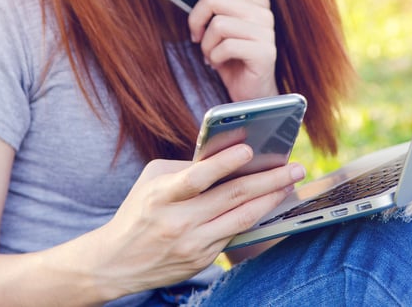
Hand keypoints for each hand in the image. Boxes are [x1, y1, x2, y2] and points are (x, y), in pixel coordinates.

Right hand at [91, 145, 305, 298]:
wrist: (116, 262)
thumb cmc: (139, 210)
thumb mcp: (153, 181)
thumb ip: (187, 168)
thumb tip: (228, 158)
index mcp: (162, 195)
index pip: (197, 178)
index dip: (224, 163)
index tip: (249, 149)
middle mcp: (178, 221)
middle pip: (232, 197)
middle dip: (269, 180)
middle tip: (295, 167)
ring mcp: (192, 243)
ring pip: (241, 218)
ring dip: (271, 199)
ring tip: (290, 183)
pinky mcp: (202, 258)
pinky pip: (235, 234)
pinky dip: (255, 216)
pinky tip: (270, 204)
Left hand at [180, 0, 277, 100]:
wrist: (252, 93)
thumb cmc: (233, 60)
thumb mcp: (222, 28)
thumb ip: (214, 6)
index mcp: (255, 0)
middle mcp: (263, 12)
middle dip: (196, 19)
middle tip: (195, 35)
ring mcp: (266, 32)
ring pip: (218, 24)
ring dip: (206, 44)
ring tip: (211, 54)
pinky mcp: (263, 52)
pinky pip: (225, 47)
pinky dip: (214, 58)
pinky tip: (219, 63)